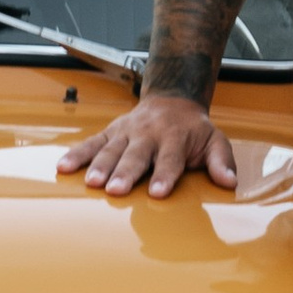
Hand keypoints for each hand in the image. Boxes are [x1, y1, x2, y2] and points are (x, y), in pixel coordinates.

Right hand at [60, 96, 237, 197]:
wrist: (172, 100)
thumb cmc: (193, 131)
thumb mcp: (215, 140)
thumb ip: (222, 161)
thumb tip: (229, 182)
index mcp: (175, 138)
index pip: (170, 159)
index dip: (165, 175)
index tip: (158, 192)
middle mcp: (148, 134)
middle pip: (136, 156)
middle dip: (126, 173)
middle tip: (116, 190)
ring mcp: (127, 133)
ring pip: (111, 150)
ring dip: (99, 166)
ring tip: (91, 183)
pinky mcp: (111, 132)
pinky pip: (91, 143)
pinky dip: (77, 154)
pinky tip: (63, 168)